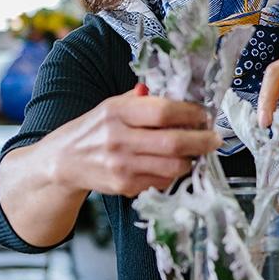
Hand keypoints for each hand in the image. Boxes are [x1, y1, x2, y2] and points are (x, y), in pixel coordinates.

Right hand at [44, 87, 220, 196]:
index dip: (191, 113)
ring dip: (191, 160)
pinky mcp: (124, 186)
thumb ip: (143, 100)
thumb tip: (181, 94)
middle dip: (202, 141)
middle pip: (173, 142)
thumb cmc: (94, 128)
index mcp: (117, 111)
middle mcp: (118, 138)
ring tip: (196, 152)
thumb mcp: (113, 105)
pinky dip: (173, 174)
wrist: (64, 161)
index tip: (204, 114)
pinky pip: (162, 181)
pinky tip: (172, 165)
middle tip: (214, 138)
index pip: (163, 111)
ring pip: (173, 166)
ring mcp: (121, 165)